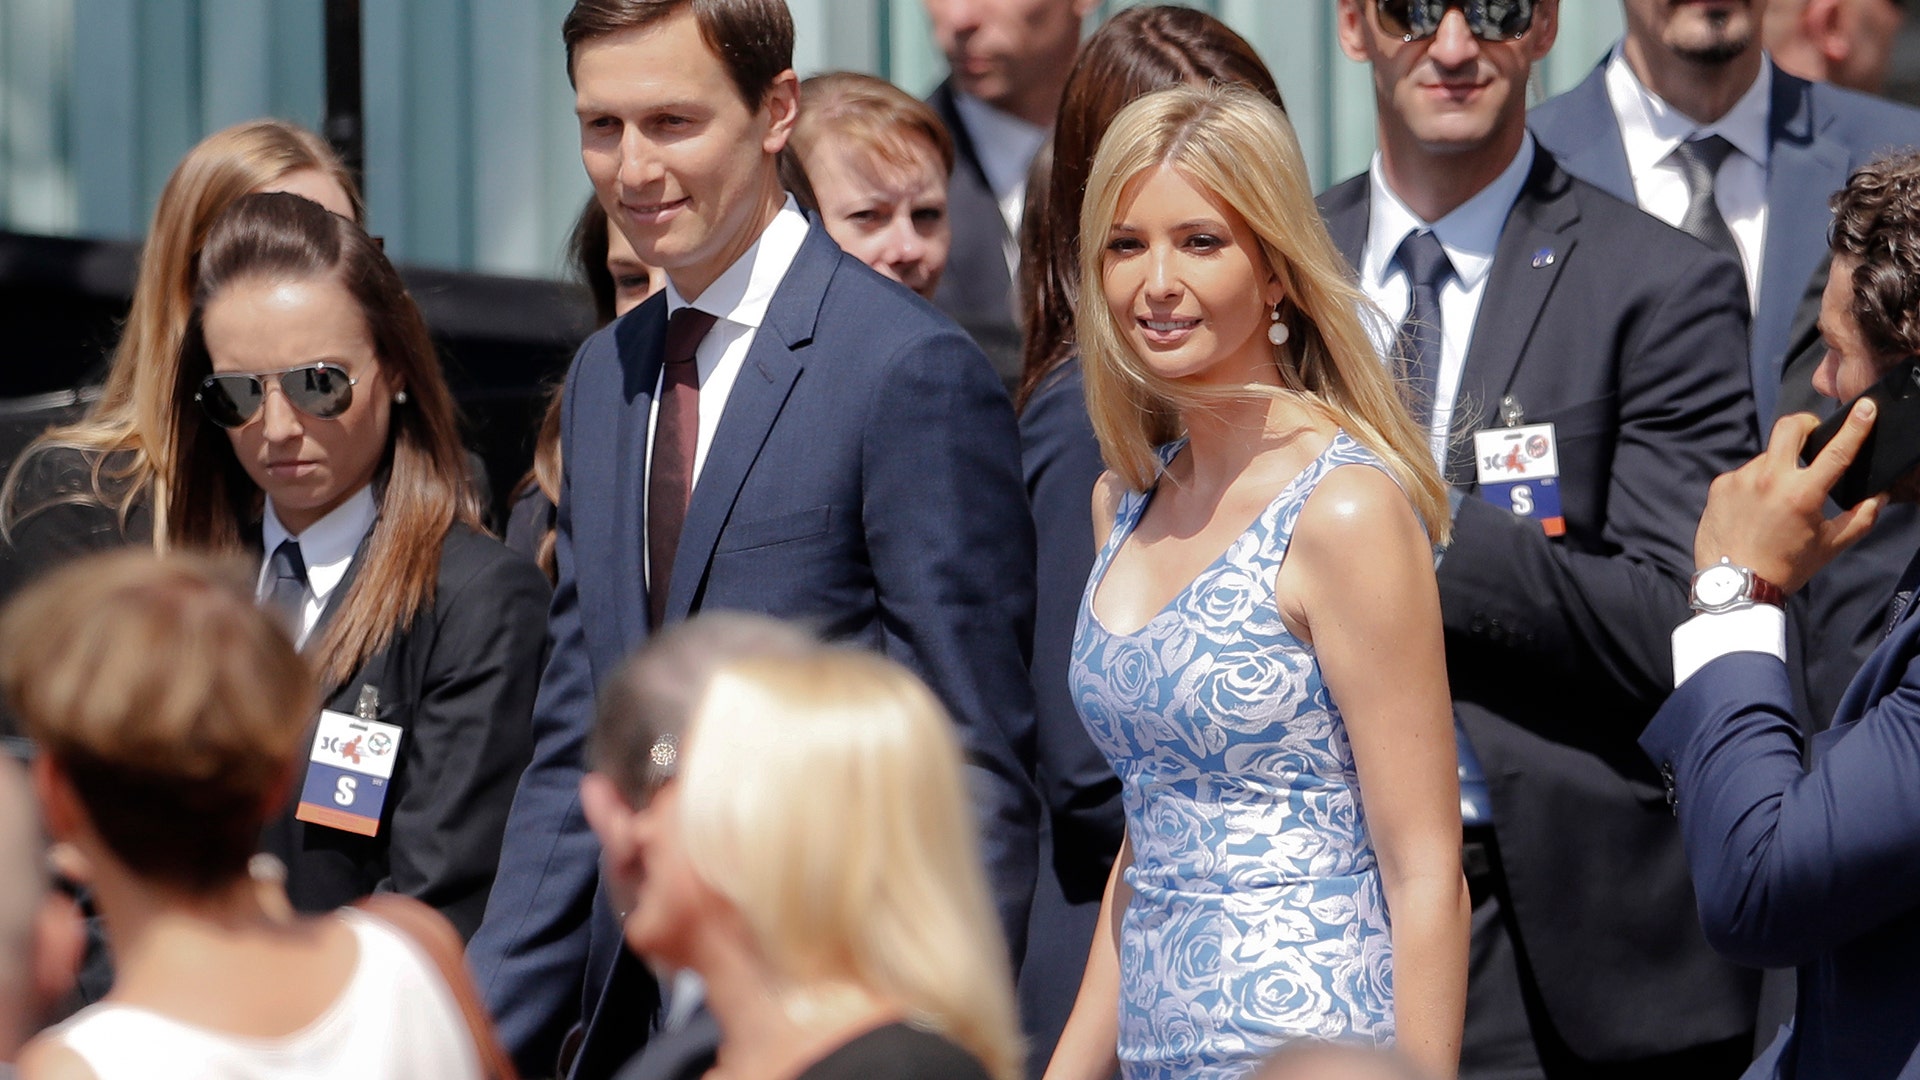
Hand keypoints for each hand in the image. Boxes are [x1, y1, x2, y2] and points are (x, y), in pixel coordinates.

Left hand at [1693, 400, 1887, 593]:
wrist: (1735, 586)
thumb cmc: (1786, 567)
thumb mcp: (1831, 546)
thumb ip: (1861, 518)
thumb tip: (1878, 496)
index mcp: (1802, 494)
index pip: (1837, 450)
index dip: (1855, 425)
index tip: (1866, 406)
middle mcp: (1769, 479)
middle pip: (1789, 427)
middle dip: (1805, 424)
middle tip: (1813, 436)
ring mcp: (1741, 479)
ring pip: (1766, 456)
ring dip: (1777, 467)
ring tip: (1777, 499)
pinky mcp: (1719, 485)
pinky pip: (1744, 474)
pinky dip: (1754, 484)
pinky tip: (1754, 508)